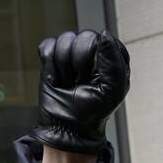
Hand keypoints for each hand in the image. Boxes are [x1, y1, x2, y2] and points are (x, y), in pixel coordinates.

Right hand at [33, 29, 129, 154]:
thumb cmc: (93, 111)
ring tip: (69, 81)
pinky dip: (50, 64)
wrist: (66, 127)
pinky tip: (57, 77)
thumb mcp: (112, 89)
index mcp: (112, 58)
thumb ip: (113, 60)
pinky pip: (48, 46)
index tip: (97, 78)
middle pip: (84, 35)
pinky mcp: (52, 58)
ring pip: (65, 39)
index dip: (99, 58)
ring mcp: (72, 53)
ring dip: (65, 65)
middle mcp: (93, 52)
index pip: (105, 40)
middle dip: (80, 61)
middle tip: (81, 81)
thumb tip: (104, 34)